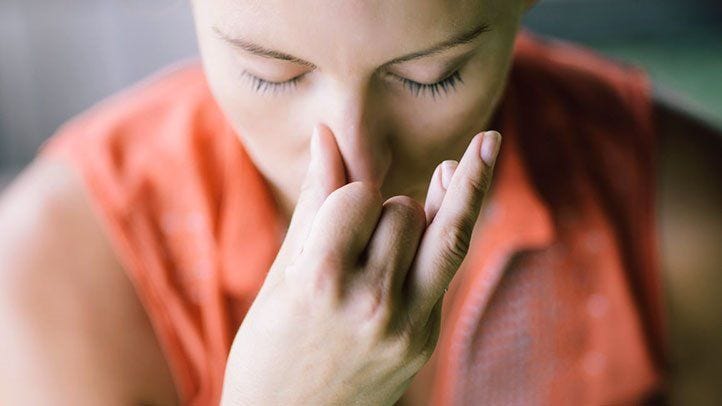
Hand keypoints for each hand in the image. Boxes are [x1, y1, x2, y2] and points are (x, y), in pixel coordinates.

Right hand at [221, 123, 500, 404]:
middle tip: (363, 225)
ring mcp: (406, 327)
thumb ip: (314, 203)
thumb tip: (325, 135)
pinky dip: (445, 228)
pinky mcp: (425, 341)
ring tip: (437, 181)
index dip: (348, 193)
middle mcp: (370, 304)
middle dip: (385, 205)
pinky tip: (448, 191)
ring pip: (445, 233)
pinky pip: (446, 267)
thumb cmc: (267, 349)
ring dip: (424, 212)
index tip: (335, 204)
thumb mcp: (281, 275)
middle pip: (404, 211)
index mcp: (320, 284)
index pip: (358, 196)